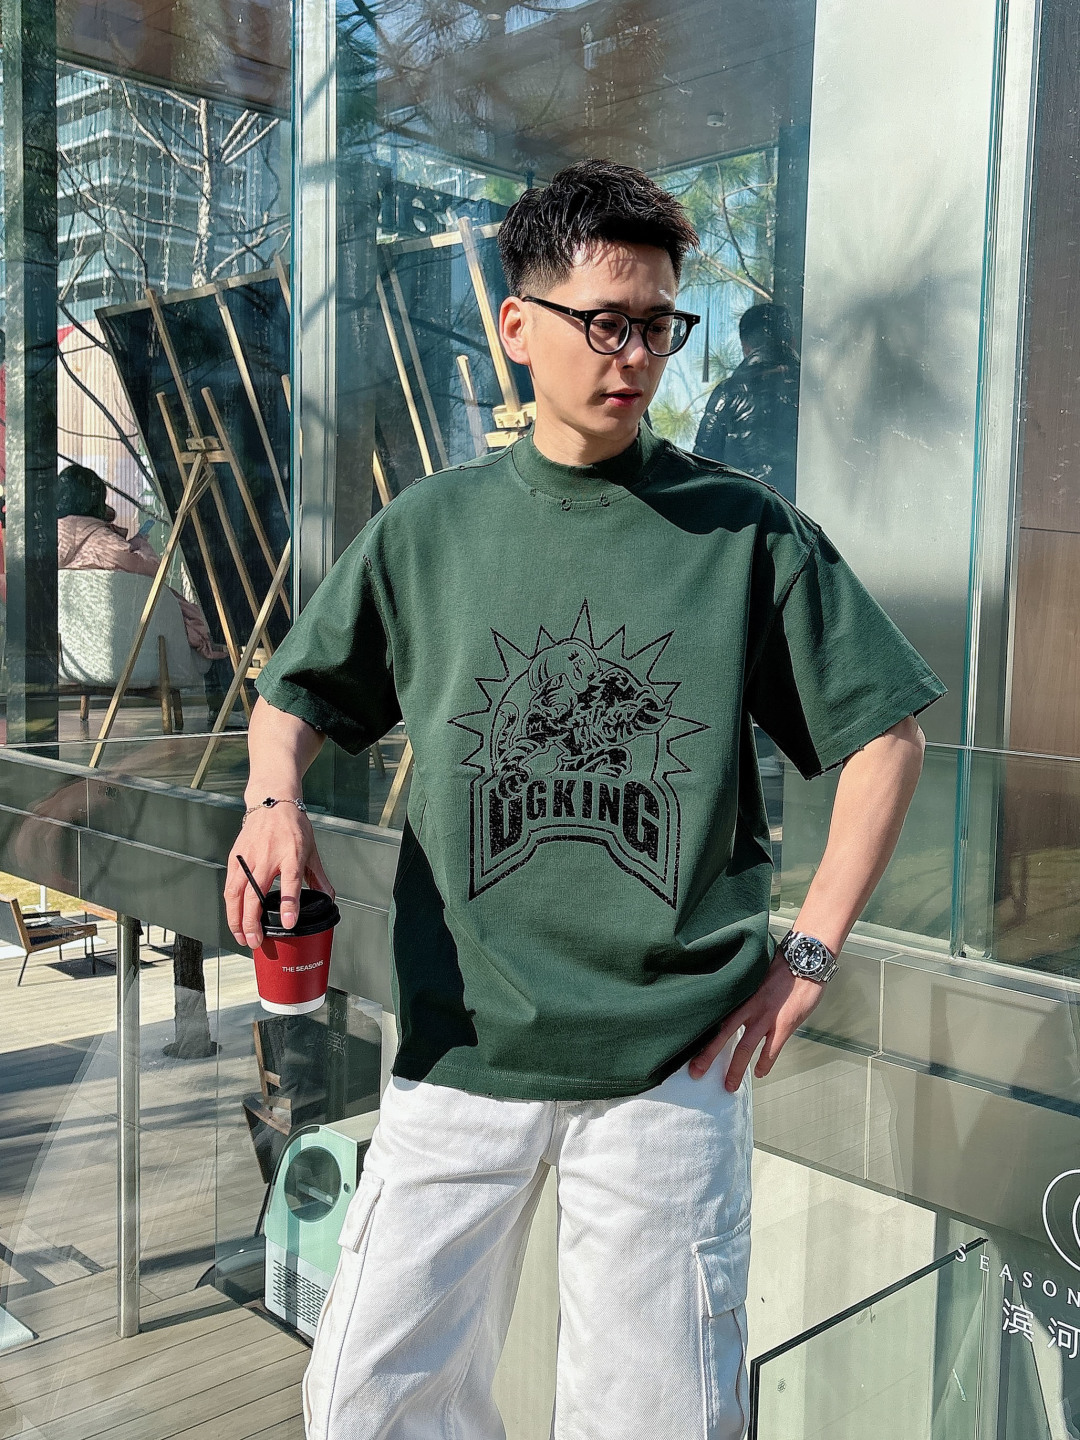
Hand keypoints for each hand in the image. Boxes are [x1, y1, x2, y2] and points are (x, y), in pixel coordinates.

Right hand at [225, 806, 333, 949]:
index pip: (291, 883)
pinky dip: (230, 906)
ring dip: (236, 918)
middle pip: (255, 894)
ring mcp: (249, 857)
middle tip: (255, 941)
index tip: (288, 924)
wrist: (272, 803)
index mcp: (291, 854)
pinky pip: (230, 886)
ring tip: (241, 937)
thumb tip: (328, 899)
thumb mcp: (312, 851)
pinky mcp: (235, 858)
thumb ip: (319, 877)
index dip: (290, 905)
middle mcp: (268, 857)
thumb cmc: (293, 826)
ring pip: (236, 893)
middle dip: (252, 922)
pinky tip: (234, 918)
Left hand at [689, 950, 827, 1090]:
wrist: (806, 960)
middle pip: (723, 1034)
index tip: (688, 1045)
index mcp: (740, 994)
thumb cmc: (783, 964)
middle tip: (695, 1072)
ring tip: (729, 1086)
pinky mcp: (785, 1024)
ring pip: (745, 1048)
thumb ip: (745, 990)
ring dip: (735, 1069)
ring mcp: (767, 1017)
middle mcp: (749, 1007)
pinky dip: (765, 1064)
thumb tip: (734, 999)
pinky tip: (759, 1073)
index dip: (702, 1032)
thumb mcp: (756, 974)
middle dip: (708, 1056)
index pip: (716, 1016)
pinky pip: (771, 1050)